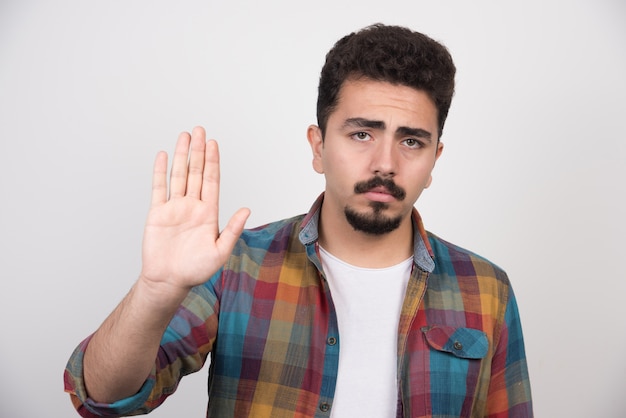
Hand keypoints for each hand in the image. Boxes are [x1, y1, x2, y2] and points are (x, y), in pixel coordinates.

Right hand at [139, 126, 249, 293]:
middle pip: (196, 172)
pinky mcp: (157, 213)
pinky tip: (164, 156)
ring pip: (179, 176)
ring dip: (182, 156)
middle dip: (199, 151)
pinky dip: (161, 171)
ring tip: (185, 136)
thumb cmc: (196, 270)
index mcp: (209, 213)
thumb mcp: (219, 251)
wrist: (168, 281)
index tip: (214, 143)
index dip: (213, 161)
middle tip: (200, 130)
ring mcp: (175, 208)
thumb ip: (232, 230)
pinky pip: (159, 188)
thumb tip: (246, 209)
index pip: (211, 180)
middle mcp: (193, 206)